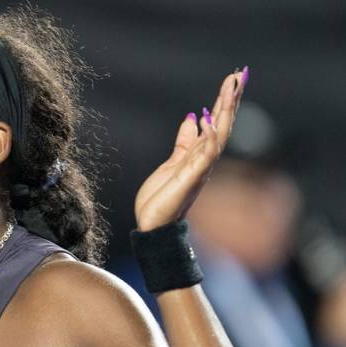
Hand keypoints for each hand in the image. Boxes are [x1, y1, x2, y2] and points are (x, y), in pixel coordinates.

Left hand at [134, 67, 247, 230]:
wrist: (153, 225)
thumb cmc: (162, 198)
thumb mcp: (172, 163)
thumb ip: (184, 143)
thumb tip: (193, 119)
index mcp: (199, 155)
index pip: (216, 123)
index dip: (225, 101)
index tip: (234, 78)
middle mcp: (205, 160)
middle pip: (223, 124)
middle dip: (231, 99)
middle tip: (241, 74)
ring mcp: (199, 169)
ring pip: (219, 135)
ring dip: (225, 111)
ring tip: (231, 88)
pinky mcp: (190, 178)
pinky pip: (203, 155)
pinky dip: (208, 137)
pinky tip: (208, 119)